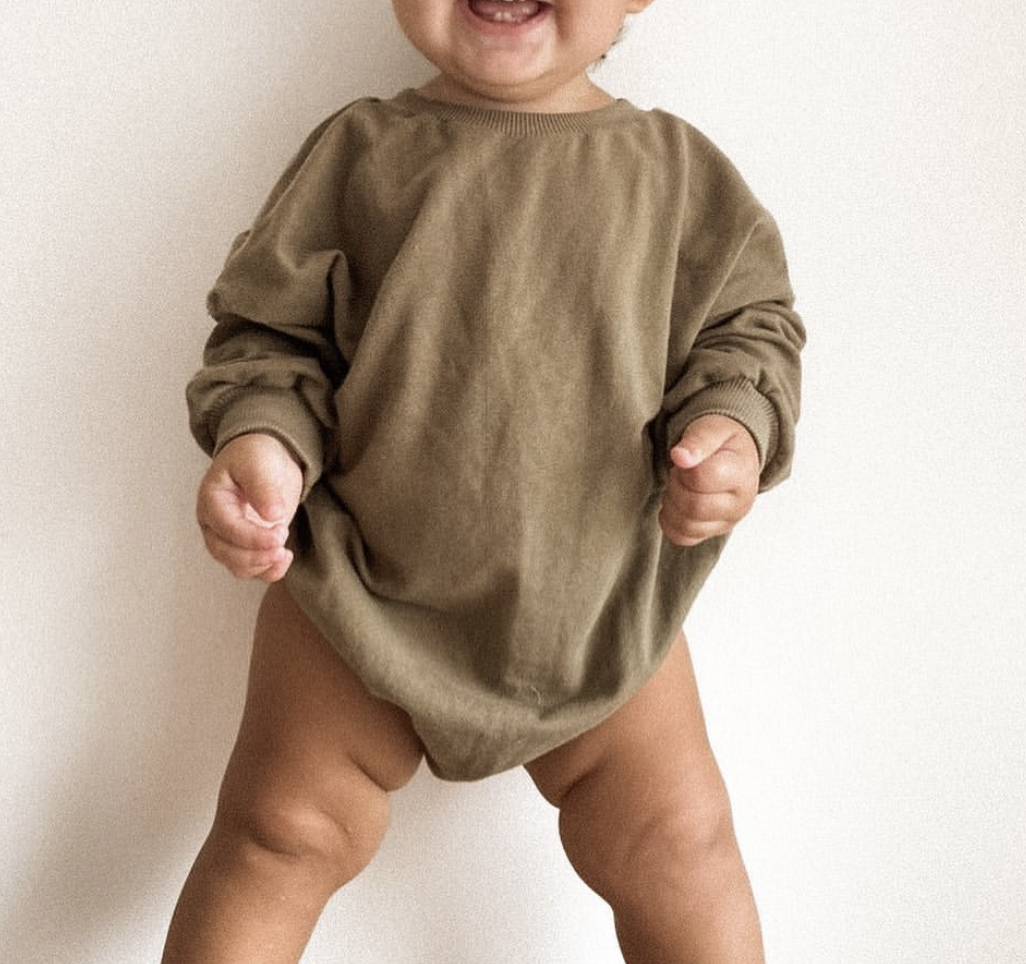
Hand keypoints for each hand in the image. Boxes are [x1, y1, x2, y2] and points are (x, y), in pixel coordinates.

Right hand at [196, 434, 303, 581]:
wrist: (265, 458)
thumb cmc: (255, 456)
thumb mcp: (258, 463)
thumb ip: (263, 488)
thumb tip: (272, 515)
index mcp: (212, 500)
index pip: (226, 528)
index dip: (252, 537)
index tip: (278, 536)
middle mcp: (215, 523)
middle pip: (226, 553)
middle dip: (255, 556)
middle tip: (281, 544)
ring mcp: (231, 538)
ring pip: (238, 566)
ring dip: (262, 566)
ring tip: (284, 552)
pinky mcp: (249, 546)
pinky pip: (253, 569)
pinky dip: (269, 570)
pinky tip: (285, 557)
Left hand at [659, 415, 759, 546]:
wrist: (735, 455)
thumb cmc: (722, 441)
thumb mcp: (712, 429)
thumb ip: (697, 441)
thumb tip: (680, 456)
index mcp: (741, 472)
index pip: (701, 479)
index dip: (683, 468)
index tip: (685, 459)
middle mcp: (740, 503)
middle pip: (693, 506)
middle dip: (676, 486)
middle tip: (680, 472)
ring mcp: (728, 522)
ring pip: (686, 526)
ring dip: (671, 503)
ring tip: (679, 485)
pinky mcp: (713, 533)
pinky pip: (682, 537)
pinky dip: (669, 520)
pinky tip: (675, 501)